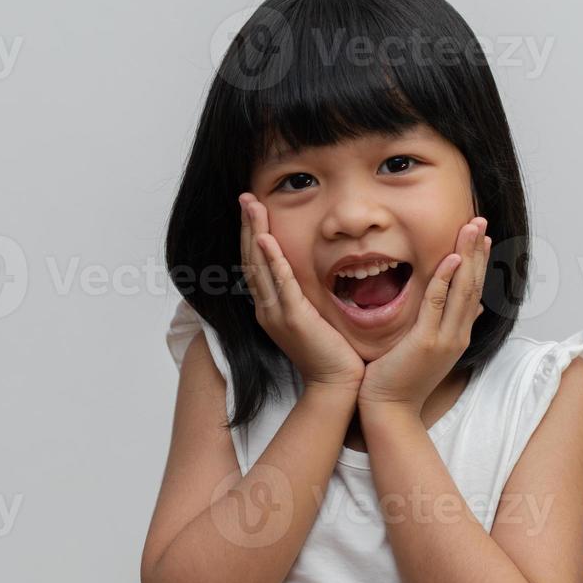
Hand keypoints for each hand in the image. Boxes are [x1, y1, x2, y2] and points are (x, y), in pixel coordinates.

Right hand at [238, 192, 365, 390]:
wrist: (337, 385)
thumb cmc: (331, 353)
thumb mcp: (313, 318)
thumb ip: (305, 297)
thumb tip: (307, 276)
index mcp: (271, 308)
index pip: (256, 265)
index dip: (252, 236)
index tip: (252, 210)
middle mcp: (268, 309)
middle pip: (251, 260)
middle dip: (248, 226)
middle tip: (245, 198)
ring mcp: (278, 315)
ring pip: (260, 267)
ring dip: (255, 234)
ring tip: (252, 207)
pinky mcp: (294, 320)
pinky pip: (280, 285)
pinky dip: (272, 262)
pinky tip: (266, 241)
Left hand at [357, 217, 490, 414]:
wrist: (390, 409)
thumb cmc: (402, 379)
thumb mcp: (432, 349)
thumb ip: (451, 325)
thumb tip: (477, 308)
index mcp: (458, 334)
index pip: (473, 290)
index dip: (479, 262)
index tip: (482, 237)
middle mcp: (457, 334)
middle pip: (473, 284)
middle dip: (477, 250)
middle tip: (480, 221)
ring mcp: (445, 338)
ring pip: (462, 290)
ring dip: (467, 256)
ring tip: (471, 228)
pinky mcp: (426, 342)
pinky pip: (437, 304)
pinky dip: (445, 280)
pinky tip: (450, 258)